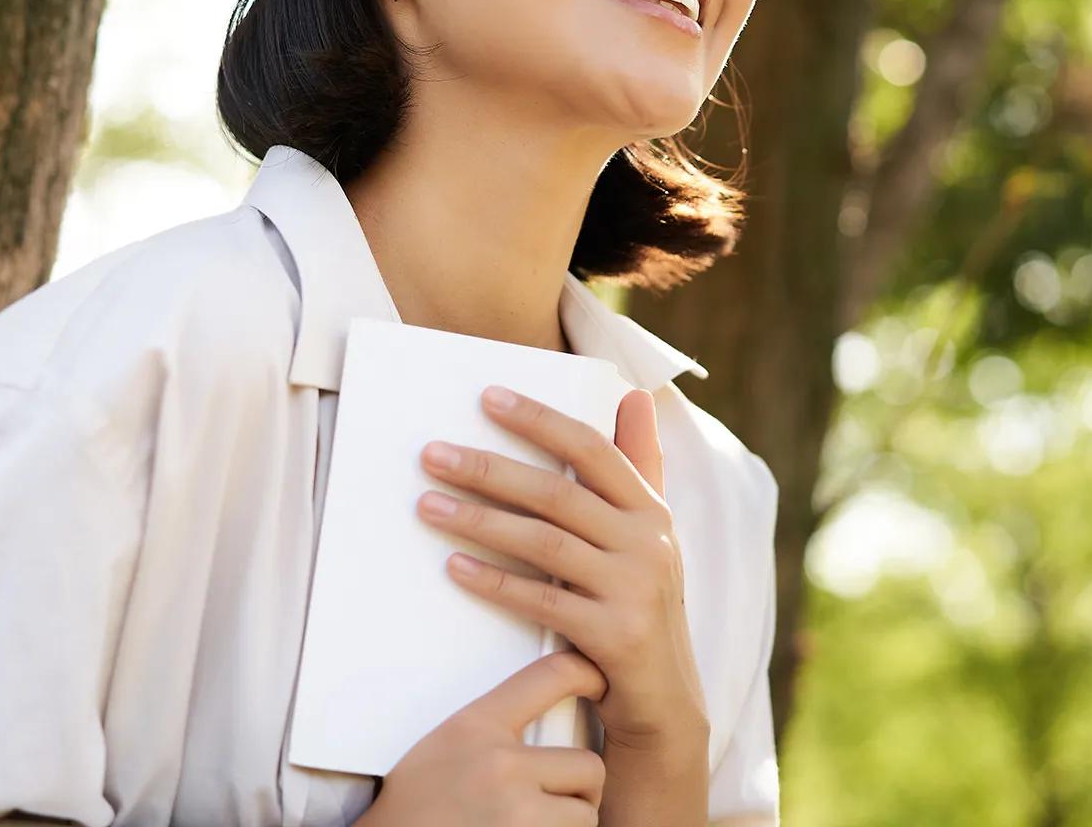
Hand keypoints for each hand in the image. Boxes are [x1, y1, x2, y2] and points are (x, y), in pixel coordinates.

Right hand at [354, 650, 606, 826]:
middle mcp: (499, 765)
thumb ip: (490, 731)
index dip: (588, 674)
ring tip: (534, 825)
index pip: (550, 676)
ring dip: (570, 824)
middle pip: (588, 765)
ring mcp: (516, 810)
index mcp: (474, 728)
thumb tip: (537, 721)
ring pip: (586, 813)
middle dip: (579, 791)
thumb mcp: (441, 749)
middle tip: (554, 803)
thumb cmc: (411, 811)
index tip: (599, 679)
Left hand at [418, 387, 709, 772]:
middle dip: (489, 469)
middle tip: (431, 454)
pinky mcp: (614, 635)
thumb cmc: (641, 604)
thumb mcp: (650, 534)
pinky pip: (541, 601)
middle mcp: (648, 543)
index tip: (487, 398)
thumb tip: (636, 393)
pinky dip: (495, 581)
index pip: (593, 450)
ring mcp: (634, 590)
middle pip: (557, 493)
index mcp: (651, 510)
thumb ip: (640, 465)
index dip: (541, 420)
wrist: (665, 698)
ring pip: (544, 543)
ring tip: (426, 504)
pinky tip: (454, 565)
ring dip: (479, 520)